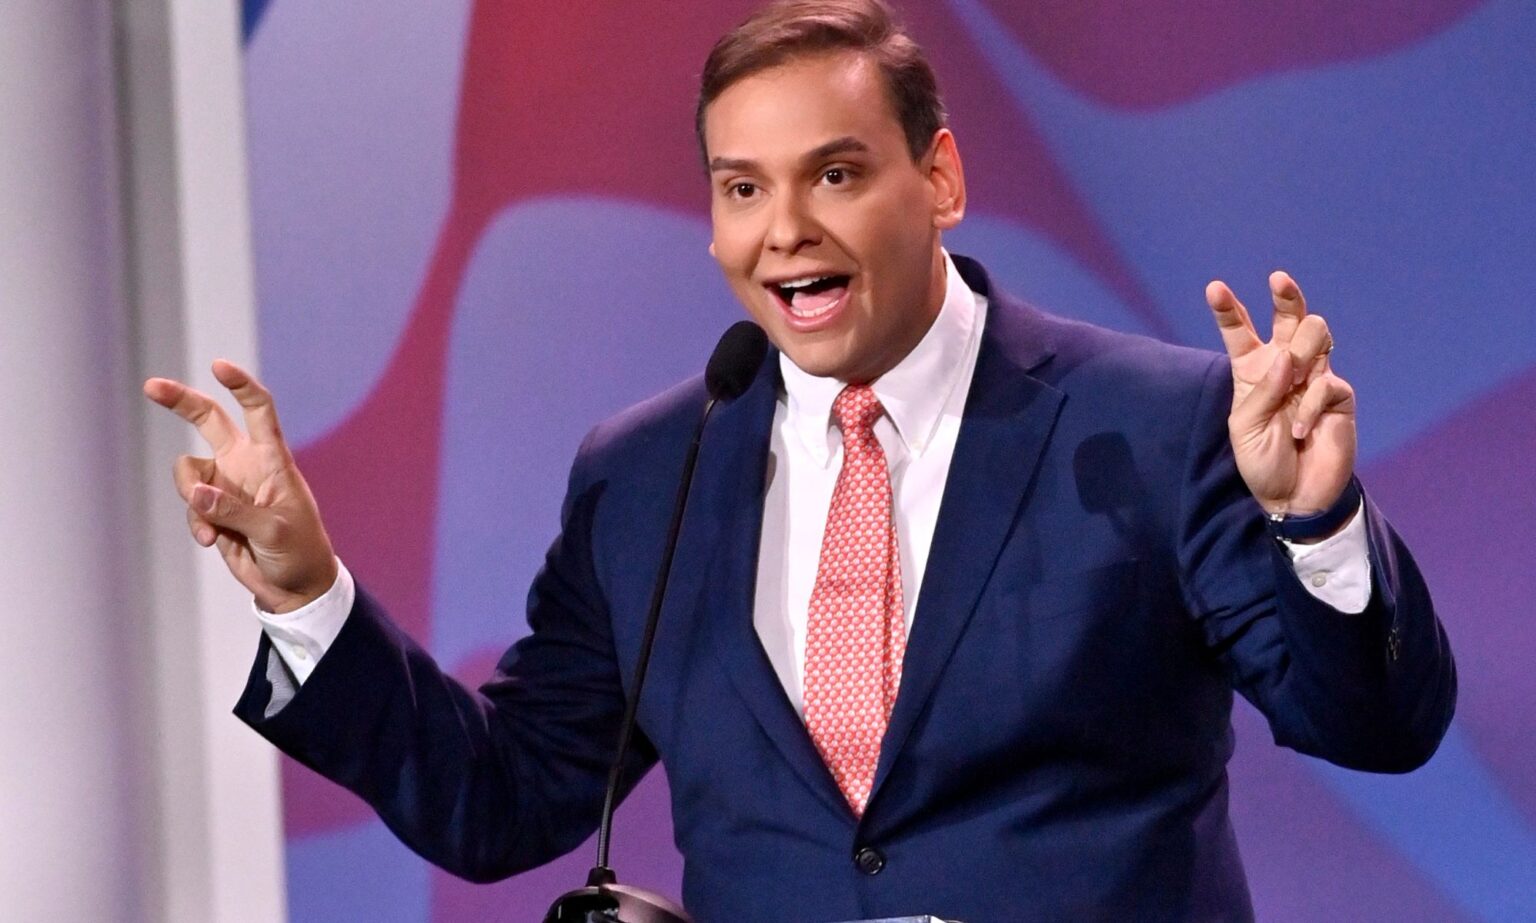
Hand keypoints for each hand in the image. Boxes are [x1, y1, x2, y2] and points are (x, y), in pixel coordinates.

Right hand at [143, 360, 336, 612]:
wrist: (294, 586)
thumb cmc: (299, 552)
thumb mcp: (273, 532)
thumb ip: (233, 511)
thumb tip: (195, 491)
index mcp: (273, 459)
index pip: (259, 411)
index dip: (241, 386)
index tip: (219, 366)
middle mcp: (246, 464)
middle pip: (208, 420)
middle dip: (181, 401)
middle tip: (151, 386)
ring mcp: (226, 485)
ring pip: (187, 472)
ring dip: (190, 496)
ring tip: (212, 529)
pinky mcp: (213, 509)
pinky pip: (190, 506)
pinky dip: (196, 523)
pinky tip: (212, 542)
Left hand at [1206, 271, 1355, 518]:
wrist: (1294, 496)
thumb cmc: (1262, 462)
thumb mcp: (1244, 427)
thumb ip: (1262, 390)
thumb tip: (1287, 357)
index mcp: (1252, 371)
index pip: (1240, 332)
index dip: (1229, 309)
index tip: (1214, 288)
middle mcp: (1284, 367)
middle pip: (1290, 317)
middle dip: (1286, 295)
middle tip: (1278, 279)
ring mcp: (1314, 377)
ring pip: (1317, 334)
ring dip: (1303, 352)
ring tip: (1294, 382)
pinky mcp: (1339, 396)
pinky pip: (1327, 383)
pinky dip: (1309, 406)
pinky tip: (1301, 431)